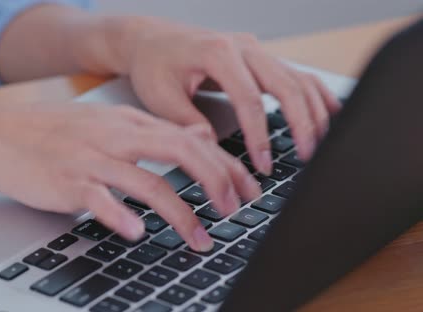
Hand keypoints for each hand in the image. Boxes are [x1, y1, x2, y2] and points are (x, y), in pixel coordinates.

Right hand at [0, 102, 260, 250]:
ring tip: (198, 239)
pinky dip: (123, 218)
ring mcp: (93, 159)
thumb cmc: (53, 133)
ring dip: (182, 215)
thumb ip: (146, 134)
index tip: (244, 188)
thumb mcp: (105, 124)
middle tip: (234, 212)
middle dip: (217, 183)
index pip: (191, 138)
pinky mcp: (69, 181)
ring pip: (150, 184)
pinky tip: (137, 233)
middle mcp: (116, 138)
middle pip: (182, 153)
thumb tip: (191, 142)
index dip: (224, 165)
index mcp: (129, 123)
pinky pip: (103, 200)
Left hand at [123, 18, 341, 173]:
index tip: (263, 163)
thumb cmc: (153, 65)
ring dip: (314, 112)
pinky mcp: (259, 57)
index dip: (260, 135)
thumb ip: (188, 122)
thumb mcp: (161, 97)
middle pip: (287, 85)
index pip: (249, 99)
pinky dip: (315, 95)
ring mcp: (255, 49)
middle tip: (307, 158)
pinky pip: (296, 74)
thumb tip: (213, 150)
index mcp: (217, 52)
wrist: (150, 40)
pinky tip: (329, 115)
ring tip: (320, 145)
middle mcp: (243, 46)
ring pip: (298, 78)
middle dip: (301, 124)